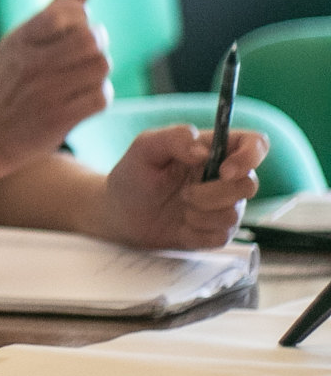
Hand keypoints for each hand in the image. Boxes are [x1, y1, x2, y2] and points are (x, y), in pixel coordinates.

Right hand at [0, 0, 112, 165]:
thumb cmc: (11, 80)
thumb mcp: (23, 41)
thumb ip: (57, 10)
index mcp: (20, 40)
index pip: (65, 13)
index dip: (80, 18)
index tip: (73, 30)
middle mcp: (31, 64)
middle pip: (90, 39)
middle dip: (97, 44)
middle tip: (85, 55)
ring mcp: (45, 92)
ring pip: (100, 66)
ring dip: (99, 71)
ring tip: (84, 76)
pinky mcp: (58, 118)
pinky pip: (100, 97)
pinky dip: (99, 96)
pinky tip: (85, 97)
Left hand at [92, 124, 268, 249]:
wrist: (120, 215)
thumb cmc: (133, 175)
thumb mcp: (144, 148)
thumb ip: (173, 138)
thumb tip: (203, 150)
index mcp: (213, 150)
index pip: (255, 144)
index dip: (251, 156)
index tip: (225, 170)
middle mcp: (224, 178)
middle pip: (249, 184)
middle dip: (215, 193)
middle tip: (185, 194)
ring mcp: (224, 207)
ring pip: (234, 213)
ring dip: (200, 213)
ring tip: (178, 207)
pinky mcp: (216, 232)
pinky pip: (221, 236)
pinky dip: (196, 232)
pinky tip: (180, 226)